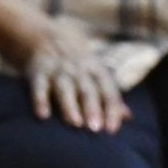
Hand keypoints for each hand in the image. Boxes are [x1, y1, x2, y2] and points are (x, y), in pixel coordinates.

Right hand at [24, 17, 130, 133]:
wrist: (49, 37)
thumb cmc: (78, 64)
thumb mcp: (96, 74)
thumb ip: (110, 96)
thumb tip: (128, 118)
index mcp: (97, 71)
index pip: (108, 90)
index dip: (112, 109)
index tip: (112, 130)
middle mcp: (80, 70)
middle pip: (88, 90)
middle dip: (93, 109)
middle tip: (96, 129)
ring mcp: (59, 71)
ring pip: (66, 89)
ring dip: (70, 106)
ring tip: (75, 123)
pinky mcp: (39, 73)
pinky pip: (39, 87)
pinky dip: (40, 100)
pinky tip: (43, 115)